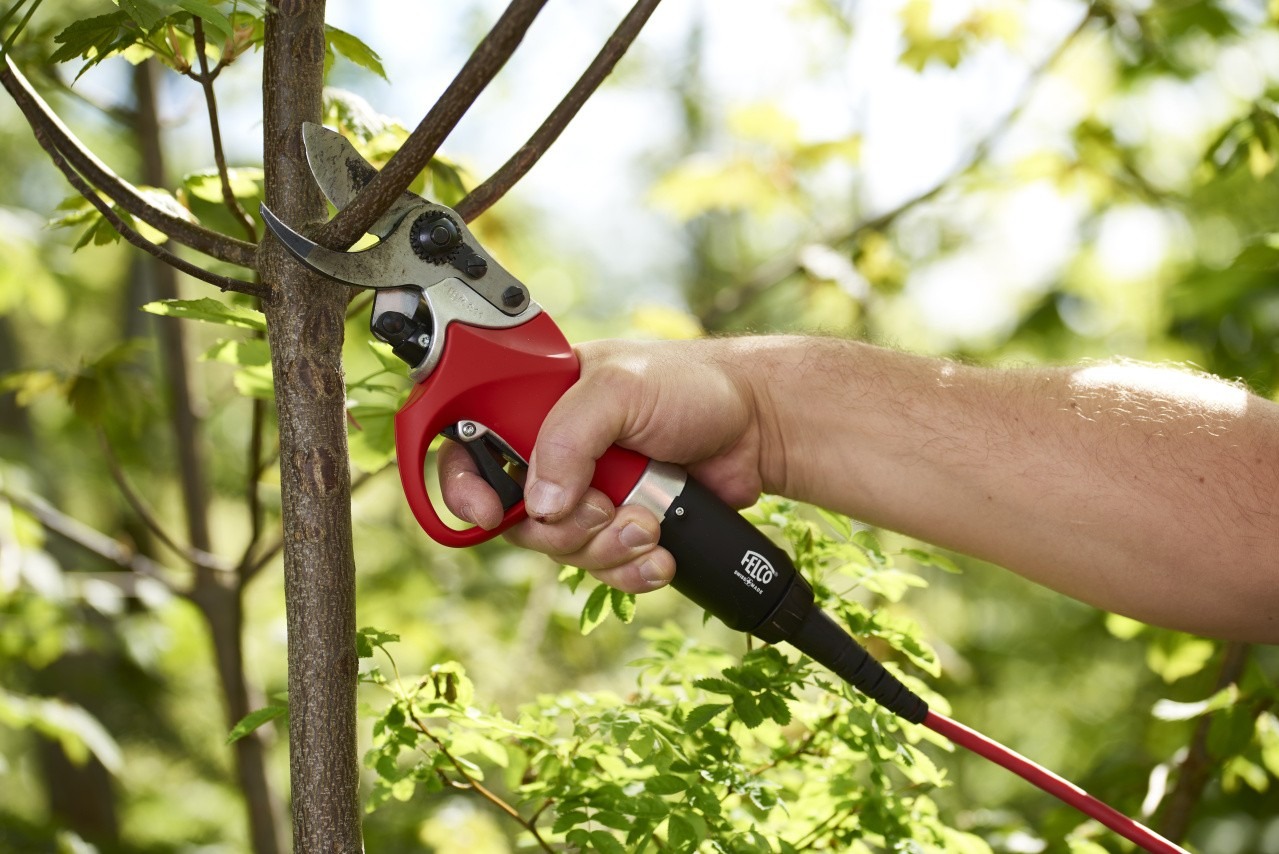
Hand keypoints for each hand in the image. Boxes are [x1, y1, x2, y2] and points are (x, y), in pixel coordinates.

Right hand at [439, 338, 776, 592]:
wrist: (758, 428)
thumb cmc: (692, 387)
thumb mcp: (621, 389)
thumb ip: (569, 437)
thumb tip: (539, 504)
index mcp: (536, 404)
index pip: (468, 448)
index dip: (464, 487)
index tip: (490, 513)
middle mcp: (553, 453)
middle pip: (516, 517)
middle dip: (563, 528)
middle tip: (605, 508)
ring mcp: (586, 494)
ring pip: (561, 551)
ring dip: (606, 549)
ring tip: (650, 525)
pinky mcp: (620, 527)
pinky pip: (603, 569)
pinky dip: (631, 569)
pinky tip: (661, 552)